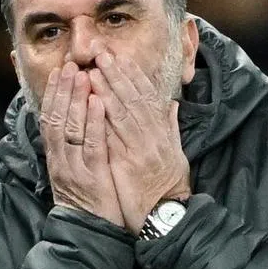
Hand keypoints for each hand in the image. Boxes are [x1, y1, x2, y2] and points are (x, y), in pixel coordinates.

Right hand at [39, 61, 123, 225]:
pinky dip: (94, 122)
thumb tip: (75, 126)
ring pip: (71, 128)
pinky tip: (98, 103)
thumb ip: (74, 151)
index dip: (54, 95)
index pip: (50, 120)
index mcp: (57, 159)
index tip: (59, 72)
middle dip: (63, 90)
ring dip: (76, 99)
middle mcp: (61, 161)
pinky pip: (92, 145)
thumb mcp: (75, 175)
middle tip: (69, 65)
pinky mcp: (92, 178)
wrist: (89, 237)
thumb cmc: (88, 204)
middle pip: (57, 119)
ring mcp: (75, 169)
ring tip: (82, 75)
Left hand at [91, 53, 190, 234]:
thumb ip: (170, 127)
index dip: (134, 75)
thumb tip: (170, 104)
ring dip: (108, 88)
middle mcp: (153, 136)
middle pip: (134, 98)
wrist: (167, 215)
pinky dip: (103, 116)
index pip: (148, 97)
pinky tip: (92, 102)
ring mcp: (141, 149)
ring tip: (93, 69)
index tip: (121, 58)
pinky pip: (114, 135)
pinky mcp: (128, 163)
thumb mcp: (175, 153)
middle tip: (102, 53)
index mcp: (162, 132)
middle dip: (118, 74)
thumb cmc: (169, 186)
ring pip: (123, 111)